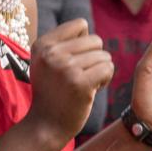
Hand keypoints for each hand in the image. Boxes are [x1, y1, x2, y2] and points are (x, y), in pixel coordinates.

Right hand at [27, 19, 114, 142]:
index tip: (75, 59)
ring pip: (104, 55)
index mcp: (43, 44)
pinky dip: (106, 79)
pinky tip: (94, 89)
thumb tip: (85, 26)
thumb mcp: (45, 61)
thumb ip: (61, 41)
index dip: (84, 42)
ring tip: (86, 83)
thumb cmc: (52, 90)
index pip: (80, 25)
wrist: (46, 125)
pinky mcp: (80, 83)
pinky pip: (108, 68)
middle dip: (95, 57)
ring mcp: (65, 68)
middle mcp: (52, 53)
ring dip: (100, 70)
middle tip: (82, 74)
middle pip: (95, 40)